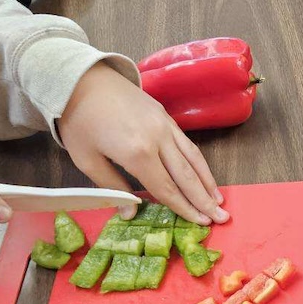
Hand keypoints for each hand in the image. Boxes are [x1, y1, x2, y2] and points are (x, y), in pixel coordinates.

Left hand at [58, 63, 227, 225]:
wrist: (83, 80)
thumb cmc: (79, 121)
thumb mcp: (87, 159)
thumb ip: (111, 187)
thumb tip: (130, 214)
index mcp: (136, 153)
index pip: (166, 188)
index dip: (184, 208)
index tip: (200, 223)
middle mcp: (157, 139)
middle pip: (186, 176)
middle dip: (204, 200)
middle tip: (222, 217)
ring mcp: (165, 126)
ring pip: (193, 158)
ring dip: (208, 181)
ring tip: (219, 200)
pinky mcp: (167, 117)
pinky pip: (187, 144)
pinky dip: (199, 163)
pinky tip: (203, 174)